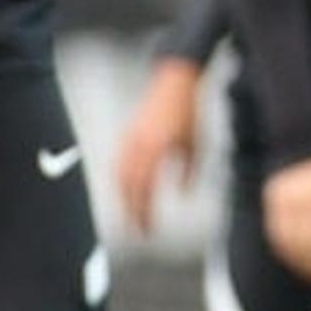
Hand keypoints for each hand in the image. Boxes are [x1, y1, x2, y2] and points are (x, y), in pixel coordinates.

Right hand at [115, 56, 203, 234]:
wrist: (176, 80)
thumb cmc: (187, 111)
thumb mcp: (195, 145)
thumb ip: (188, 173)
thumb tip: (184, 195)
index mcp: (155, 152)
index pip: (144, 193)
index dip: (144, 215)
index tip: (147, 230)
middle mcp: (138, 147)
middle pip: (127, 188)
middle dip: (130, 211)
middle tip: (136, 228)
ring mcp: (129, 138)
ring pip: (117, 176)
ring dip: (121, 197)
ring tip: (128, 212)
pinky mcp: (127, 132)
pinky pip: (116, 161)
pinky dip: (117, 178)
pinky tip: (123, 186)